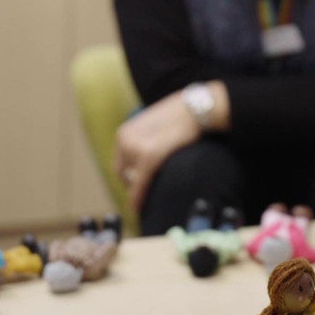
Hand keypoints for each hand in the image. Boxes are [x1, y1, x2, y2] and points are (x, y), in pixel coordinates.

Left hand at [115, 83, 228, 211]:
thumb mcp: (153, 127)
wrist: (196, 108)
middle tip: (146, 193)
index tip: (136, 187)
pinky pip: (140, 182)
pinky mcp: (149, 156)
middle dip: (132, 185)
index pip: (119, 164)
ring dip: (139, 189)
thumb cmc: (180, 116)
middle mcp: (125, 139)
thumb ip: (143, 143)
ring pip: (132, 180)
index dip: (127, 178)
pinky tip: (137, 207)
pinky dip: (137, 197)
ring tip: (149, 196)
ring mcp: (135, 147)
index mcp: (124, 133)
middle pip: (122, 174)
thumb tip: (142, 163)